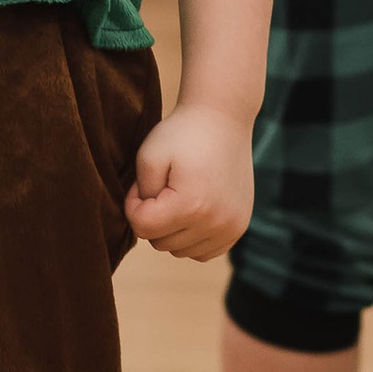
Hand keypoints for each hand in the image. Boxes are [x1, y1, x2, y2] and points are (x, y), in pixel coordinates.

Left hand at [125, 99, 253, 264]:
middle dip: (152, 217)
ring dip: (171, 229)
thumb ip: (140, 196)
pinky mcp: (239, 227)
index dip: (133, 204)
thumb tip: (146, 223)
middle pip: (160, 243)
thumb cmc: (182, 134)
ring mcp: (231, 228)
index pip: (141, 227)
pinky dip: (192, 238)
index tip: (141, 183)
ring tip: (176, 196)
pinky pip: (203, 252)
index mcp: (190, 205)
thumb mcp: (149, 156)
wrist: (224, 118)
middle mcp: (215, 222)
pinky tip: (191, 211)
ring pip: (180, 251)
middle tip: (160, 185)